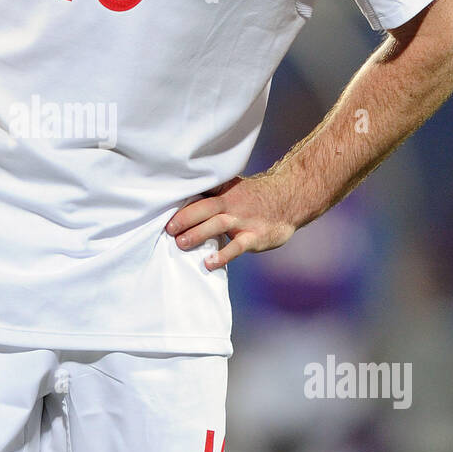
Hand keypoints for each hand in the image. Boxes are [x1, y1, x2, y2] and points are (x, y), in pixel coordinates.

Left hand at [165, 173, 295, 269]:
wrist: (289, 200)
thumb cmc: (253, 198)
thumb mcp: (233, 188)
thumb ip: (210, 194)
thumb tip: (179, 203)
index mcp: (224, 191)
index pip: (201, 192)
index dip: (182, 199)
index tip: (163, 205)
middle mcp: (232, 203)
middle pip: (205, 208)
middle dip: (185, 218)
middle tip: (168, 229)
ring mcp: (244, 220)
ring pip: (217, 225)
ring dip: (198, 234)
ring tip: (180, 244)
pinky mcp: (255, 236)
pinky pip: (237, 246)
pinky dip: (223, 255)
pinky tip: (209, 262)